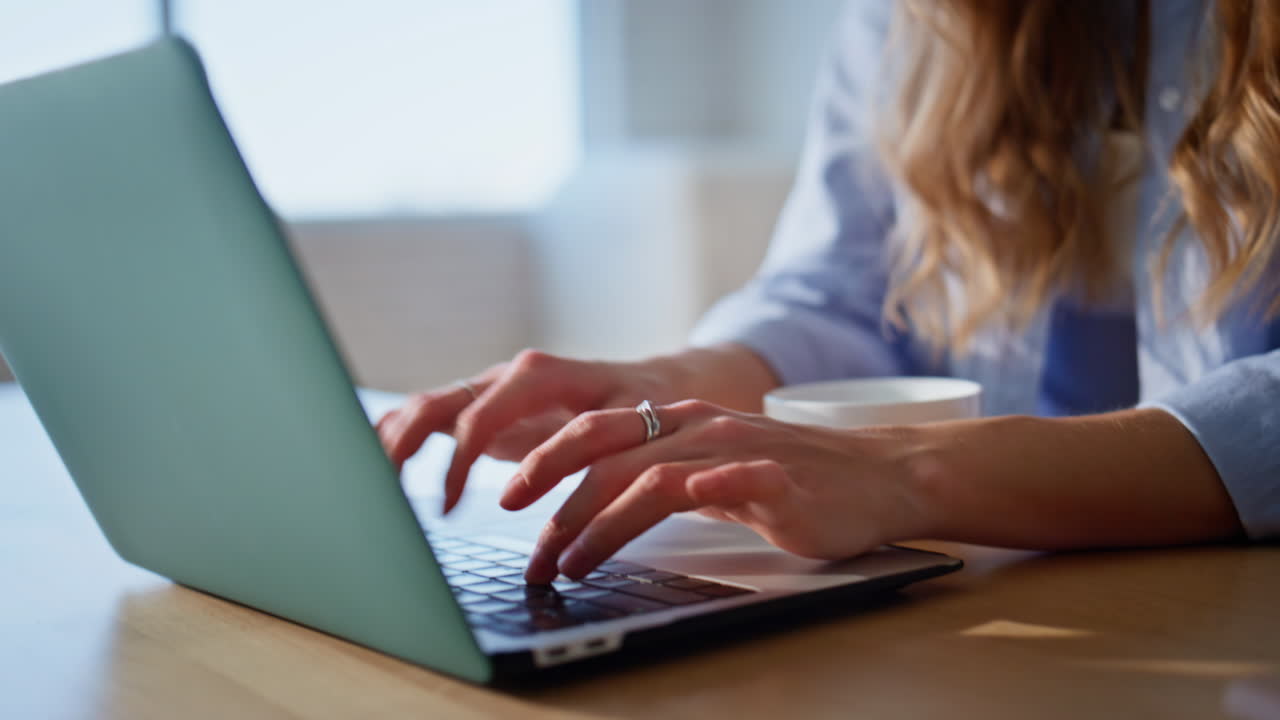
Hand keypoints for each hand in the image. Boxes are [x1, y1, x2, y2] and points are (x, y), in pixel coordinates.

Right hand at [376, 350, 674, 511]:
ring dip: (394, 443)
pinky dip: (402, 437)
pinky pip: (434, 417)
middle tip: (379, 491)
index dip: (456, 462)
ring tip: (371, 487)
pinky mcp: (485, 408)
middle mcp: (507, 377)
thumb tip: (555, 498)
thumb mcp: (630, 430)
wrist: (652, 387)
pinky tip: (378, 466)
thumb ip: (592, 456)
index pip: (478, 416)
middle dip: (401, 446)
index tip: (448, 507)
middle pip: (436, 403)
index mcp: (539, 376)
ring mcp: (492, 391)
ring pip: (426, 407)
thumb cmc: (643, 408)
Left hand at [504, 399, 934, 582]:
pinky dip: (695, 492)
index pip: (595, 431)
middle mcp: (698, 426)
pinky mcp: (775, 477)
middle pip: (606, 445)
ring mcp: (735, 448)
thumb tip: (595, 514)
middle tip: (522, 534)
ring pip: (649, 475)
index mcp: (678, 422)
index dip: (546, 459)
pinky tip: (664, 516)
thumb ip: (661, 482)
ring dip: (599, 522)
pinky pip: (727, 480)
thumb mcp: (713, 475)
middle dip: (553, 489)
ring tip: (570, 563)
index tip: (510, 498)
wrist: (877, 476)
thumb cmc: (792, 482)